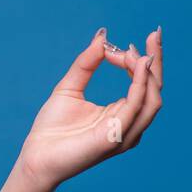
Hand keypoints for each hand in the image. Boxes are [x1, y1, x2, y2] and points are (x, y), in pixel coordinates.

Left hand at [17, 26, 163, 191]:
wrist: (36, 157)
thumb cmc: (52, 129)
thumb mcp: (69, 88)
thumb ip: (86, 64)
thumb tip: (102, 38)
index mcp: (121, 114)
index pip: (143, 84)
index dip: (143, 60)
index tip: (131, 41)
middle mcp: (129, 124)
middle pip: (153, 89)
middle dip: (156, 60)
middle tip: (154, 34)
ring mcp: (125, 133)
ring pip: (151, 99)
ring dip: (148, 72)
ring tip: (139, 50)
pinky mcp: (115, 137)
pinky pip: (135, 107)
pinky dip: (139, 85)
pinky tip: (137, 65)